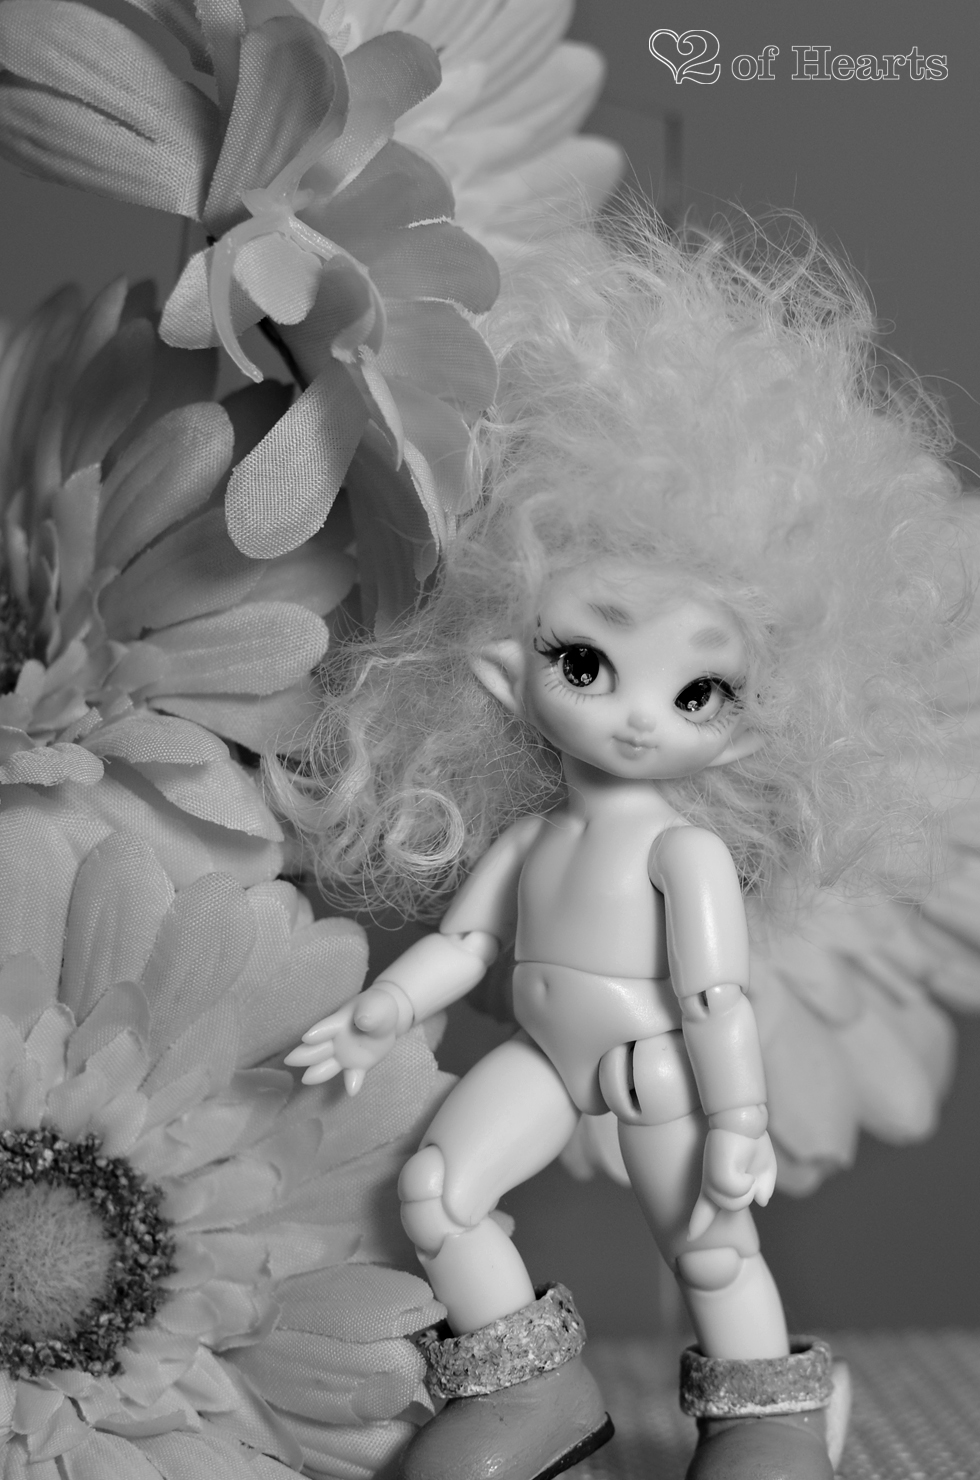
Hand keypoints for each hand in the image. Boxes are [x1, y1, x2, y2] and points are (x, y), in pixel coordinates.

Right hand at [283, 986, 400, 1094]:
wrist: (386, 1020)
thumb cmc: (377, 1008)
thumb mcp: (376, 1006)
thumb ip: (370, 1012)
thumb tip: (363, 1020)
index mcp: (339, 1022)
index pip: (326, 1027)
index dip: (318, 1032)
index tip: (306, 1037)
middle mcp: (337, 1040)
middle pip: (319, 1048)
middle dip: (306, 1054)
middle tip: (289, 1060)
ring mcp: (345, 1055)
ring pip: (329, 1064)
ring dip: (318, 1072)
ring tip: (306, 1079)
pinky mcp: (357, 1066)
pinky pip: (354, 1075)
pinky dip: (352, 1082)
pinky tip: (352, 1091)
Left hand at [687, 1128, 777, 1240]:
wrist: (743, 1119)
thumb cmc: (752, 1139)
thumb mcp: (765, 1166)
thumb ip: (764, 1186)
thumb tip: (761, 1201)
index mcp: (718, 1182)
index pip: (707, 1207)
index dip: (700, 1222)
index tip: (690, 1236)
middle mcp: (711, 1182)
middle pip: (729, 1207)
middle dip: (744, 1193)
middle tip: (748, 1171)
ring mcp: (711, 1179)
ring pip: (733, 1204)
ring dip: (747, 1188)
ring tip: (745, 1163)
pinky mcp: (715, 1174)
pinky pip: (737, 1193)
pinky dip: (747, 1182)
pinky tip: (744, 1164)